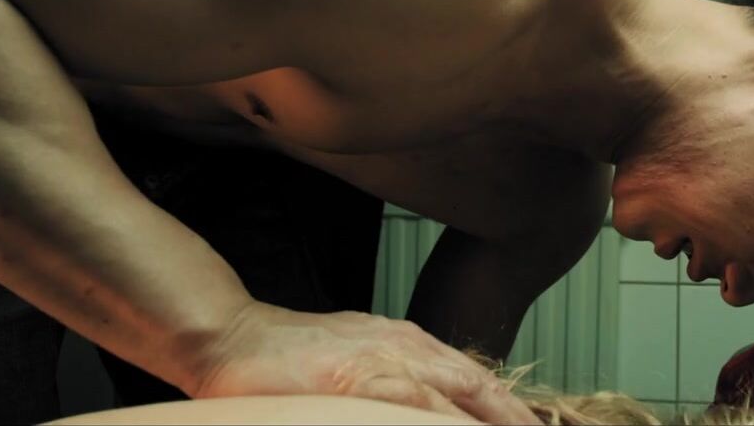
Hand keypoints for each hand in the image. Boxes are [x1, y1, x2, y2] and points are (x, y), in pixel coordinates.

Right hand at [188, 302, 541, 424]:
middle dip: (516, 418)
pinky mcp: (360, 377)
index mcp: (411, 343)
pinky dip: (443, 420)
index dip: (508, 407)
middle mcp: (408, 347)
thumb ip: (399, 379)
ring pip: (458, 393)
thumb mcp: (360, 357)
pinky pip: (416, 402)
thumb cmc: (294, 354)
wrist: (236, 335)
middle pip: (481, 386)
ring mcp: (387, 360)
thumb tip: (428, 406)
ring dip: (492, 420)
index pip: (475, 378)